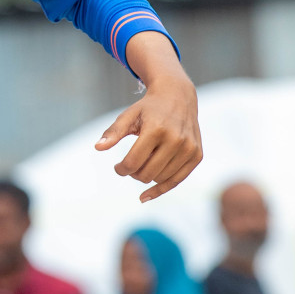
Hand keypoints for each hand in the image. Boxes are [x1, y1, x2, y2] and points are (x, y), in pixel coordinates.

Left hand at [96, 33, 201, 201]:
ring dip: (146, 176)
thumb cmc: (149, 108)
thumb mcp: (129, 116)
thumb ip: (113, 132)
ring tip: (143, 163)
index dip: (121, 169)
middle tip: (128, 166)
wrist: (178, 97)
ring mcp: (189, 148)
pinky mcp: (197, 156)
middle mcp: (176, 139)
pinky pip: (177, 181)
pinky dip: (160, 189)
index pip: (133, 162)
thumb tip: (98, 147)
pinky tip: (145, 196)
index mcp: (156, 129)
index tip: (117, 167)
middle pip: (146, 173)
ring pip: (160, 178)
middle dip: (133, 173)